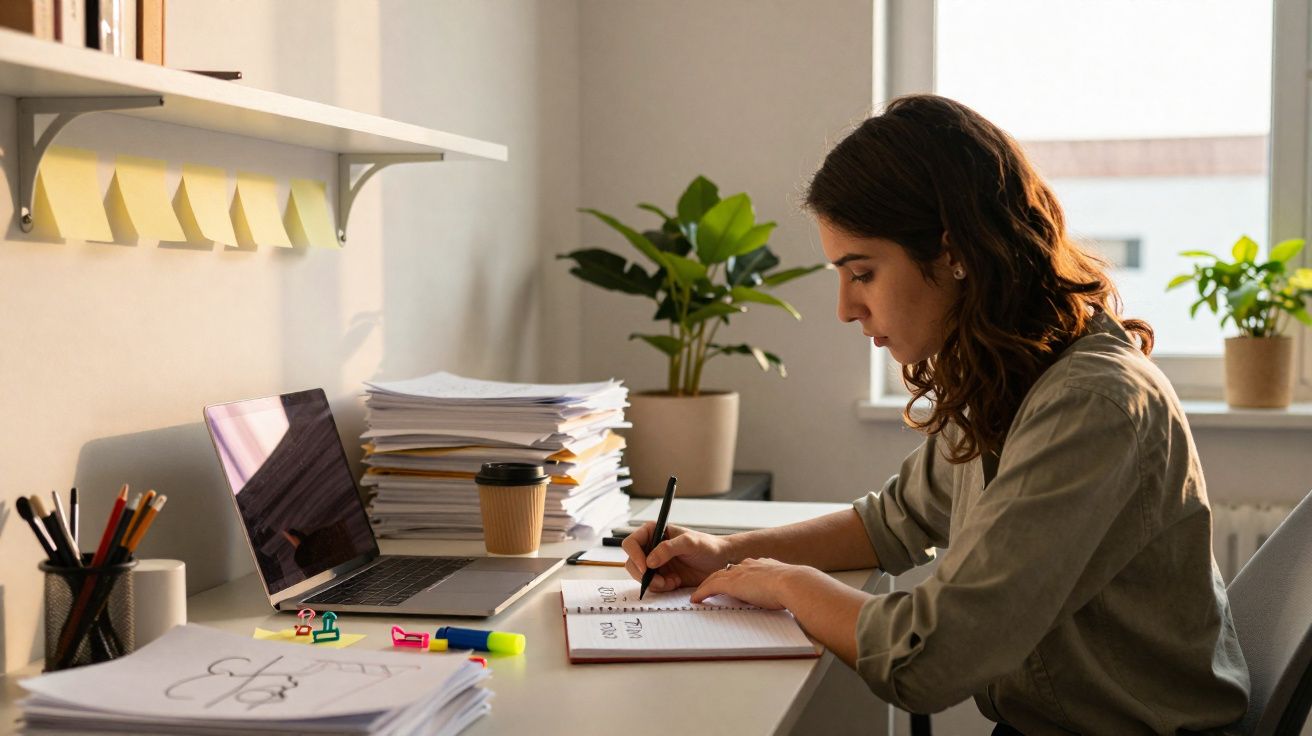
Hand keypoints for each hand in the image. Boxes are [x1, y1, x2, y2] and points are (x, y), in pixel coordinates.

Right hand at [622, 522, 731, 592]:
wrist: (721, 562)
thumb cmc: (708, 546)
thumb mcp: (689, 542)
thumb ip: (668, 548)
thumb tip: (649, 561)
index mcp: (654, 532)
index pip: (632, 542)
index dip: (634, 555)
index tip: (645, 567)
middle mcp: (651, 547)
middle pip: (632, 562)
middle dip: (643, 574)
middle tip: (659, 581)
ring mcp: (656, 563)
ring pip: (640, 576)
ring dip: (654, 582)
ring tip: (672, 581)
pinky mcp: (662, 576)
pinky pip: (652, 585)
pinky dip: (661, 587)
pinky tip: (675, 582)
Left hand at [690, 557, 815, 609]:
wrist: (793, 583)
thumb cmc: (795, 588)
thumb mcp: (786, 587)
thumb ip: (779, 590)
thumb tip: (782, 600)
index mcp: (763, 565)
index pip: (743, 570)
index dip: (735, 576)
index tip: (732, 583)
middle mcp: (749, 565)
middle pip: (726, 571)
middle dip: (716, 578)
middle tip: (708, 586)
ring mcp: (739, 573)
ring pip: (715, 577)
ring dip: (706, 586)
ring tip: (698, 594)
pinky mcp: (732, 583)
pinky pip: (710, 587)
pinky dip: (702, 593)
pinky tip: (695, 600)